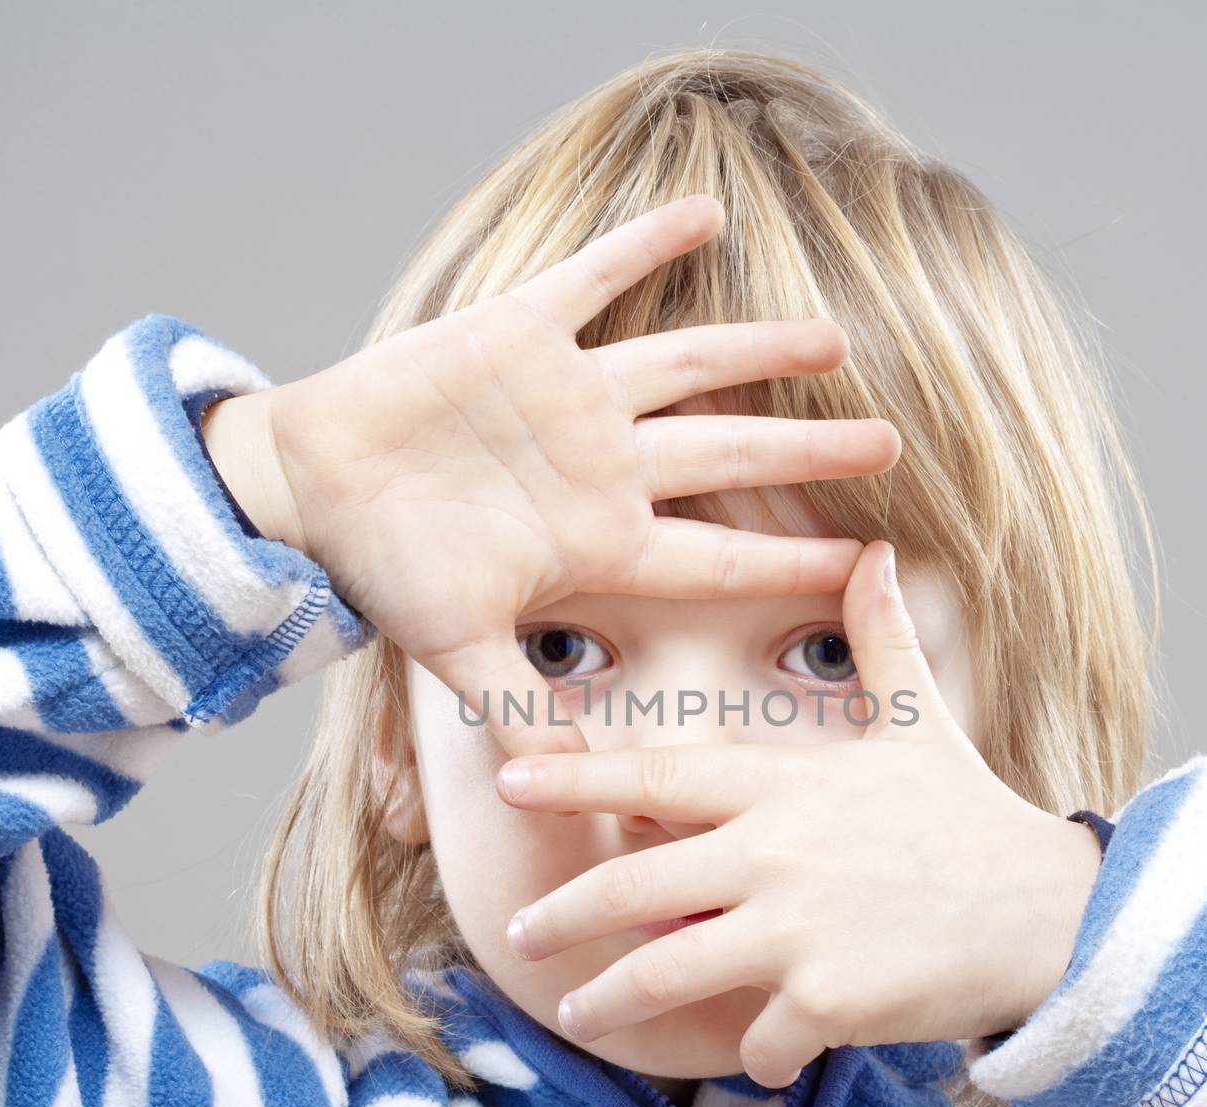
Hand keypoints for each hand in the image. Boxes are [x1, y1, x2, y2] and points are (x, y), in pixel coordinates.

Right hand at [200, 194, 901, 756]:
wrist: (314, 489)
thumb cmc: (389, 570)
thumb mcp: (459, 651)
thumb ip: (523, 712)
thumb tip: (569, 795)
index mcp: (600, 541)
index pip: (717, 557)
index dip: (790, 562)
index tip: (864, 565)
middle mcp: (604, 467)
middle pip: (730, 456)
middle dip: (809, 451)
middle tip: (893, 442)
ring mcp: (570, 399)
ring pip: (688, 365)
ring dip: (759, 349)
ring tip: (834, 339)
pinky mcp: (519, 334)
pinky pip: (594, 279)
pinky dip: (644, 244)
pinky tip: (707, 210)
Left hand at [491, 540, 1104, 1087]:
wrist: (1054, 910)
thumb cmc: (972, 818)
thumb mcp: (923, 722)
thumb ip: (881, 641)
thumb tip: (878, 554)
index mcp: (783, 783)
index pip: (656, 776)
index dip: (576, 778)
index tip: (510, 779)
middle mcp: (774, 850)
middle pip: (633, 887)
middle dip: (565, 915)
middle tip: (521, 932)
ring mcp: (796, 926)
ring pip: (665, 971)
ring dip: (611, 999)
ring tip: (580, 1013)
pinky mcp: (827, 1001)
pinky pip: (757, 1037)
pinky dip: (754, 1052)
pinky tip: (761, 1054)